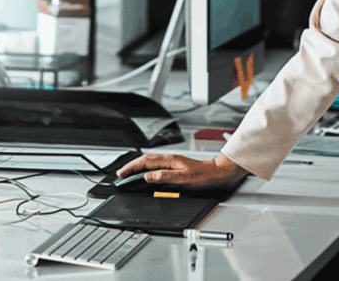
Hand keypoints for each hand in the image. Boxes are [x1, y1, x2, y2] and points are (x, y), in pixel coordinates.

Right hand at [116, 153, 248, 189]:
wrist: (218, 174)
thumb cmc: (204, 176)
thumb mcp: (183, 179)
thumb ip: (164, 177)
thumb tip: (148, 176)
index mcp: (169, 161)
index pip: (145, 163)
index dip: (132, 168)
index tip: (122, 174)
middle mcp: (170, 159)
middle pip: (145, 160)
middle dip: (132, 166)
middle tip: (121, 173)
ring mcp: (173, 162)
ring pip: (150, 162)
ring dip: (138, 166)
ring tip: (130, 172)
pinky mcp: (176, 166)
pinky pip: (157, 165)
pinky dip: (147, 168)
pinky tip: (148, 173)